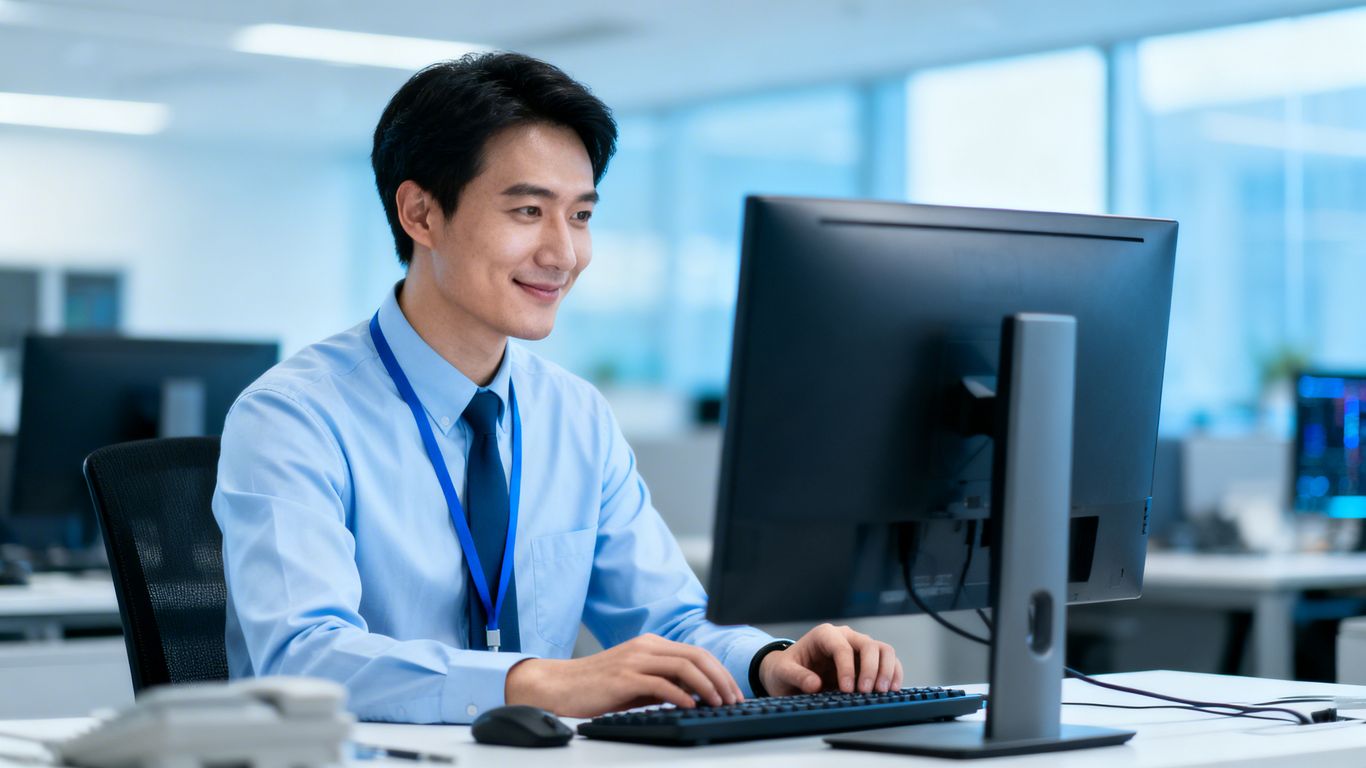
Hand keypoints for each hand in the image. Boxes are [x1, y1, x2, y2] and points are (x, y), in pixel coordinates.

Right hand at [504, 633, 743, 717]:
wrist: (560, 686)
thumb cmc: (598, 687)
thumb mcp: (637, 682)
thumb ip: (664, 683)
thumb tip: (697, 695)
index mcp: (651, 644)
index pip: (696, 653)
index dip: (719, 672)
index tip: (732, 692)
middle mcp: (645, 647)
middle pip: (696, 656)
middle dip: (720, 679)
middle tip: (733, 700)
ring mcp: (635, 660)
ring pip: (683, 667)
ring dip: (707, 687)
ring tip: (718, 704)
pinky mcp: (624, 677)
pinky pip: (661, 683)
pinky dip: (680, 695)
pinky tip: (690, 706)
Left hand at [758, 623, 902, 696]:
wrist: (788, 674)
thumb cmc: (786, 669)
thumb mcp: (783, 672)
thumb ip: (796, 676)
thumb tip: (815, 684)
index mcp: (824, 635)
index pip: (842, 647)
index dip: (847, 668)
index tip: (847, 689)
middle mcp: (845, 637)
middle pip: (869, 645)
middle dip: (871, 669)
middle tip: (866, 692)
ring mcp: (858, 648)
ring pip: (883, 650)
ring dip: (886, 671)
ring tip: (881, 692)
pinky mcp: (867, 661)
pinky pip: (888, 662)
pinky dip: (893, 674)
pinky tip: (892, 690)